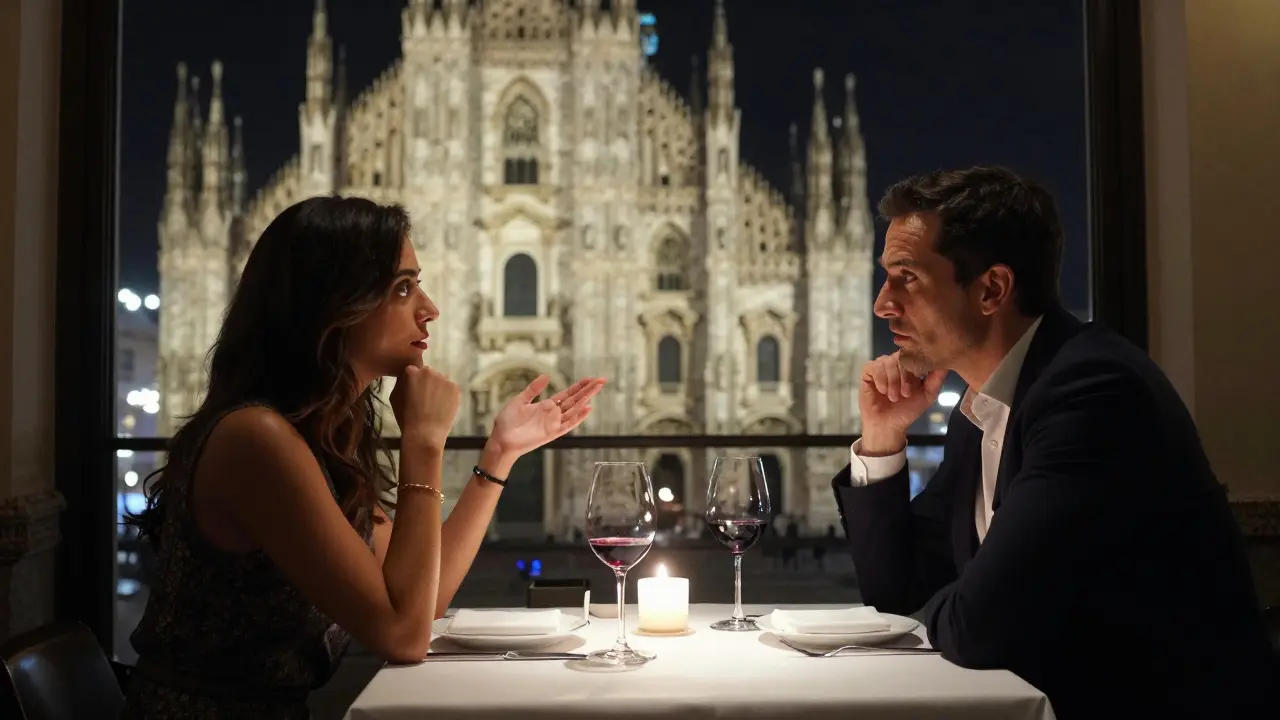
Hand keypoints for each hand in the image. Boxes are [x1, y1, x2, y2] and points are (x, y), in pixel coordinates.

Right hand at [389, 364, 460, 449]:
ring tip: (432, 406)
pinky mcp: (455, 388)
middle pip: (428, 374)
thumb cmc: (406, 417)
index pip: (413, 370)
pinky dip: (447, 396)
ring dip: (437, 388)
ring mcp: (444, 379)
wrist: (424, 434)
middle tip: (423, 400)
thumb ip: (401, 381)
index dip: (412, 382)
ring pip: (440, 380)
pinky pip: (450, 389)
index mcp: (412, 372)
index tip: (412, 393)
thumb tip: (408, 374)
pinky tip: (441, 408)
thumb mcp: (394, 397)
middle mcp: (429, 372)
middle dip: (426, 383)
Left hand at [489, 376, 604, 456]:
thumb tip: (546, 376)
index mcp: (546, 405)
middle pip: (575, 400)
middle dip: (588, 390)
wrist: (501, 440)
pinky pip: (568, 425)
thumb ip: (533, 389)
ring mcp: (553, 423)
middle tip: (601, 380)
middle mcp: (553, 414)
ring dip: (586, 399)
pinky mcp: (551, 433)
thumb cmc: (507, 422)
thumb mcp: (519, 400)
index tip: (590, 378)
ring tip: (597, 389)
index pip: (567, 394)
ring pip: (574, 409)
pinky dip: (578, 417)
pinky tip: (587, 409)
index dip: (579, 386)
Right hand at [858, 352, 945, 453]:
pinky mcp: (868, 371)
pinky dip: (880, 379)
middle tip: (905, 394)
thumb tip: (946, 363)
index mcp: (911, 365)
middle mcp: (896, 362)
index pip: (916, 354)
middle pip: (901, 357)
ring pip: (888, 362)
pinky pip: (874, 366)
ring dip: (892, 381)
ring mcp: (882, 365)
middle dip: (904, 376)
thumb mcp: (927, 395)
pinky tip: (882, 391)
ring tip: (893, 397)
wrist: (888, 425)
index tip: (918, 382)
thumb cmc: (907, 410)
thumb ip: (936, 379)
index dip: (917, 366)